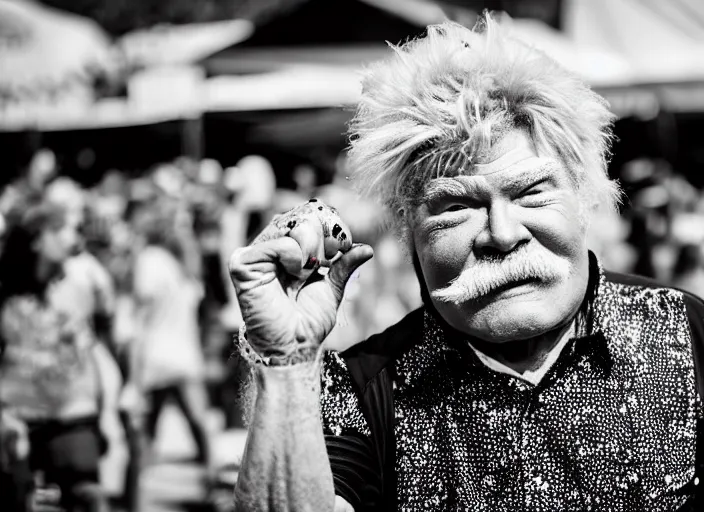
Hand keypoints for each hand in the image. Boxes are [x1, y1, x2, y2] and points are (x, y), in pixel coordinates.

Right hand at [228, 199, 372, 360]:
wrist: (294, 346)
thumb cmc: (308, 322)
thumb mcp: (332, 287)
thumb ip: (345, 265)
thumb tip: (367, 248)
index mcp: (288, 250)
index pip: (309, 218)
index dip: (330, 228)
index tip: (342, 248)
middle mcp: (270, 248)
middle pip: (302, 219)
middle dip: (322, 240)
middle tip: (322, 263)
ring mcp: (255, 254)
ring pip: (292, 228)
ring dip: (309, 251)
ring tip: (304, 274)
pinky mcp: (242, 263)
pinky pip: (278, 243)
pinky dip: (293, 257)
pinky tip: (291, 276)